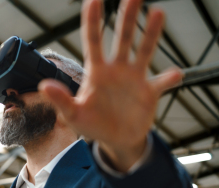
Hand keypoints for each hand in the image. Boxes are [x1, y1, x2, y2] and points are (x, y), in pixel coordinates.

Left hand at [38, 0, 181, 171]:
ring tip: (157, 12)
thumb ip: (60, 100)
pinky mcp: (150, 92)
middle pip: (122, 38)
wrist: (114, 141)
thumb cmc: (92, 125)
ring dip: (151, 33)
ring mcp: (134, 78)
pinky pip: (162, 82)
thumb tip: (43, 86)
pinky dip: (169, 78)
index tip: (94, 0)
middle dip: (127, 17)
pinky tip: (175, 73)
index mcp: (96, 72)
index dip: (92, 20)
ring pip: (144, 50)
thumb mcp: (73, 115)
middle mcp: (116, 70)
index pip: (92, 41)